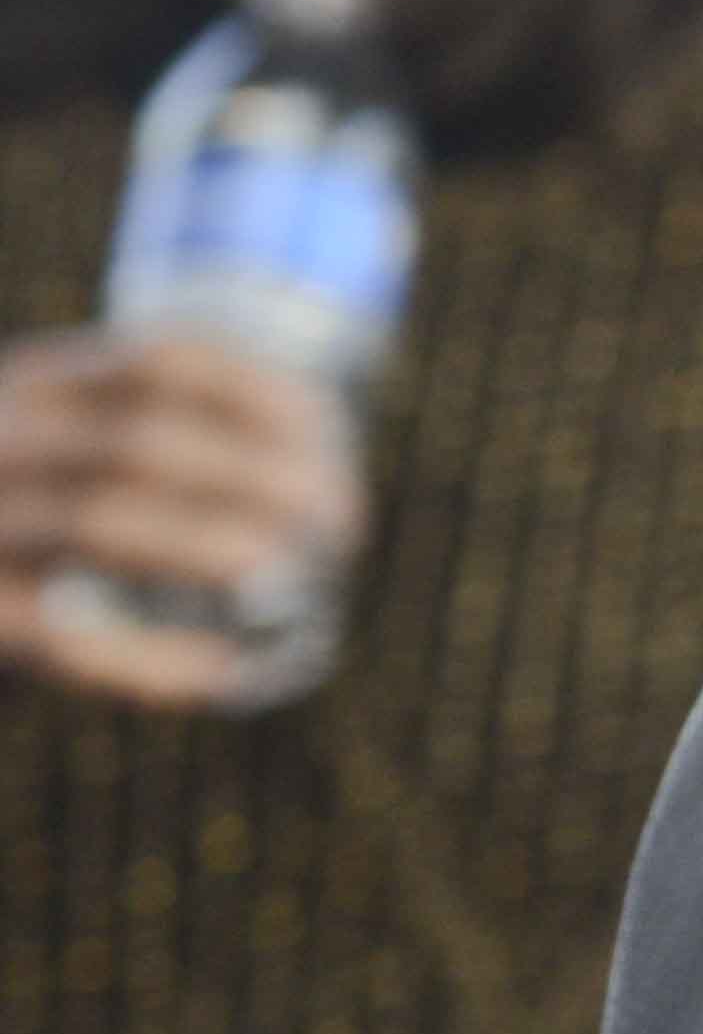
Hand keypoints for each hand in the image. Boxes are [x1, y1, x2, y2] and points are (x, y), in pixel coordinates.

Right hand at [0, 330, 361, 705]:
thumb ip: (150, 450)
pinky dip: (151, 660)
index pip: (161, 362)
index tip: (334, 434)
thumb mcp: (66, 457)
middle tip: (340, 521)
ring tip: (291, 575)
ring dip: (212, 548)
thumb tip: (323, 493)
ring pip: (98, 523)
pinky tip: (224, 671)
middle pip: (143, 441)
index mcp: (29, 387)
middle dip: (261, 477)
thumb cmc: (23, 536)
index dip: (262, 394)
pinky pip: (61, 638)